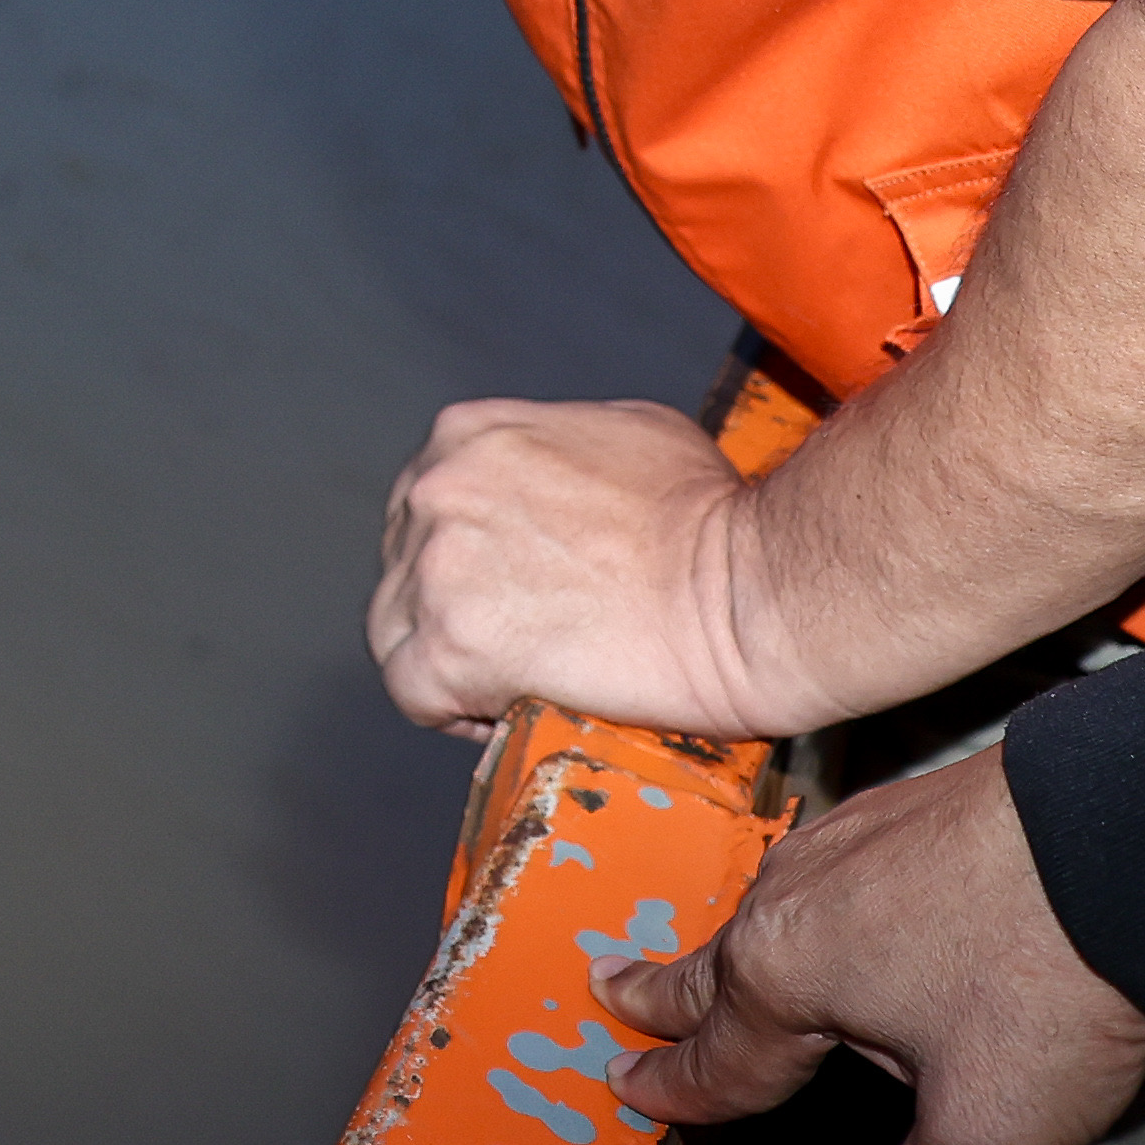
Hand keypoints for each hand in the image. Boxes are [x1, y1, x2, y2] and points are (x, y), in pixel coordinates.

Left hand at [370, 394, 802, 738]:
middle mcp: (438, 490)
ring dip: (443, 660)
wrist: (750, 589)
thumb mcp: (630, 432)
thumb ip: (557, 451)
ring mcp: (438, 567)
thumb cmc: (711, 518)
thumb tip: (551, 486)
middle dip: (451, 606)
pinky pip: (411, 693)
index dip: (462, 557)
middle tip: (515, 640)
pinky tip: (502, 713)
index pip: (425, 505)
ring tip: (509, 683)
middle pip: (402, 564)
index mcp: (469, 435)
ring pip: (395, 630)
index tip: (505, 590)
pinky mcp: (454, 646)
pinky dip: (449, 711)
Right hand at [599, 752, 1144, 1144]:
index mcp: (784, 975)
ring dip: (731, 944)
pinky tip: (837, 901)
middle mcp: (791, 900)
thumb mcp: (983, 1137)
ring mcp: (845, 842)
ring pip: (766, 909)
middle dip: (661, 988)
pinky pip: (825, 867)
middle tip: (610, 985)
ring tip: (719, 957)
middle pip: (712, 964)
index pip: (716, 1057)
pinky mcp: (904, 808)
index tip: (628, 1090)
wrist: (1130, 833)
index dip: (676, 1090)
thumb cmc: (1047, 978)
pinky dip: (805, 901)